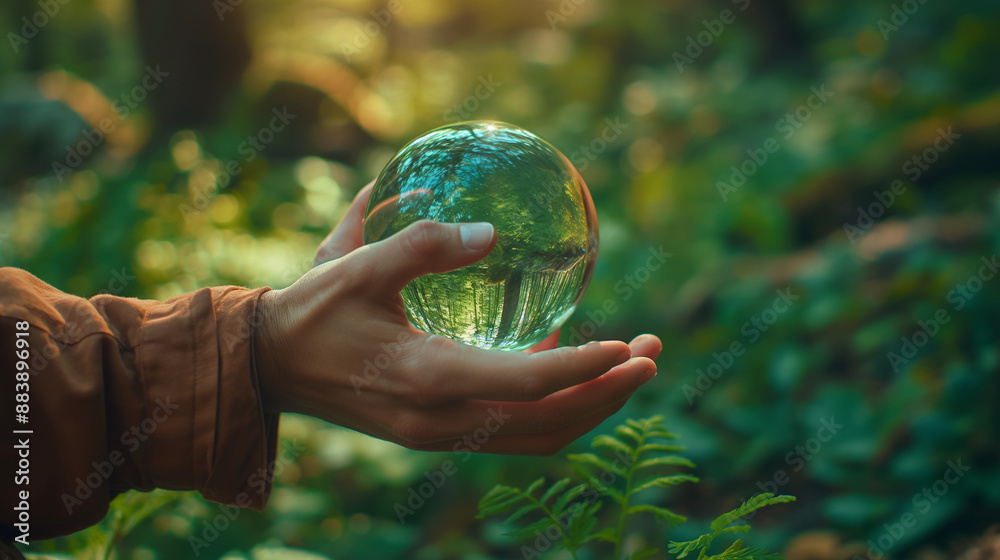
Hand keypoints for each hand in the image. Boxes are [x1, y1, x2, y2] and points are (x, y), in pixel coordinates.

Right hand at [254, 181, 661, 454]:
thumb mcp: (356, 266)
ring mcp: (441, 435)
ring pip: (537, 435)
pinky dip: (549, 403)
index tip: (632, 346)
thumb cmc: (310, 313)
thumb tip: (491, 234)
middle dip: (610, 393)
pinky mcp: (437, 431)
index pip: (528, 386)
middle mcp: (441, 422)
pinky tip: (564, 360)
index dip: (587, 368)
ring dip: (588, 403)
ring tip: (630, 362)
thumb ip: (422, 245)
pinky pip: (511, 429)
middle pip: (550, 423)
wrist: (267, 369)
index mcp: (425, 380)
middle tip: (654, 354)